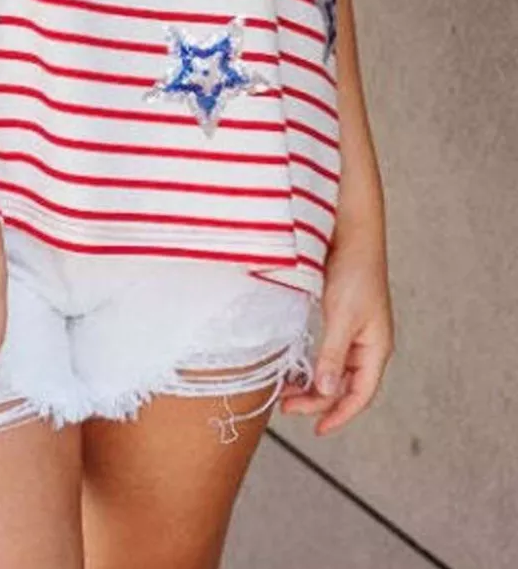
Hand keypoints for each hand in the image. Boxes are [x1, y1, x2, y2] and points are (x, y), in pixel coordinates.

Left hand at [278, 229, 394, 435]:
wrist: (352, 234)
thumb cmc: (353, 272)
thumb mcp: (341, 316)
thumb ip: (333, 354)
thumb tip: (325, 391)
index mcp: (376, 348)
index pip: (360, 395)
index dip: (339, 415)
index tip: (316, 429)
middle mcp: (368, 344)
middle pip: (345, 386)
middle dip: (318, 400)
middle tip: (287, 406)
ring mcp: (356, 332)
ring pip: (335, 370)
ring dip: (313, 383)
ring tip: (286, 390)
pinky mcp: (342, 318)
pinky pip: (328, 352)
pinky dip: (313, 363)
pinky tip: (296, 366)